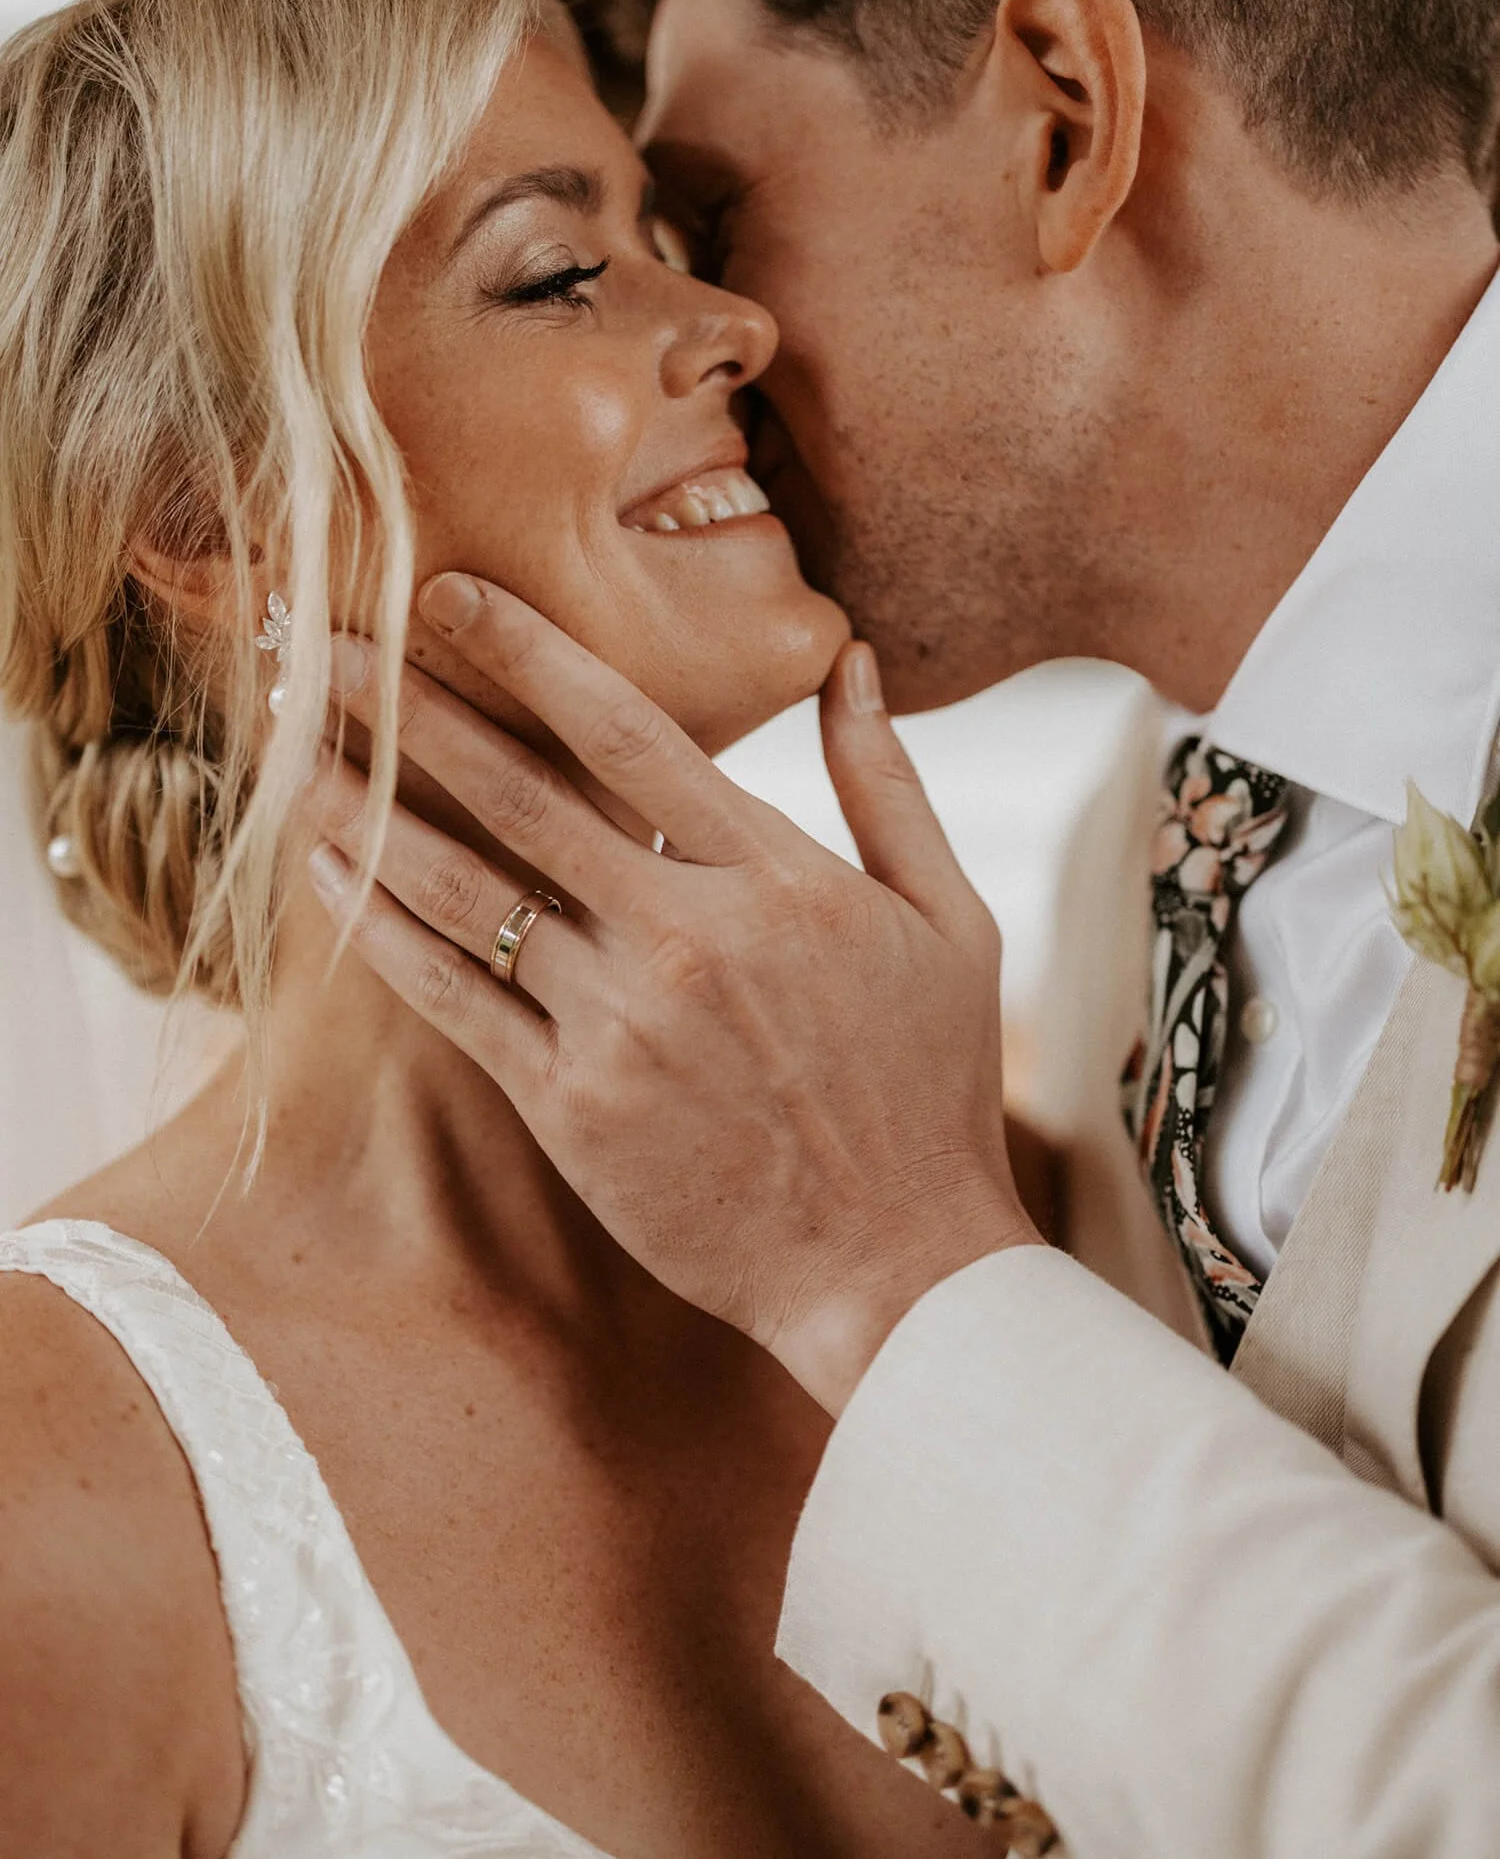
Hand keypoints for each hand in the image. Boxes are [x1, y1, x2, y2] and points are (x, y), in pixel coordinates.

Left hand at [306, 575, 1042, 1411]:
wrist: (896, 1266)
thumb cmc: (928, 1088)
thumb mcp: (949, 919)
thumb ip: (889, 782)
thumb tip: (854, 661)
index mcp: (772, 876)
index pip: (626, 733)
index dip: (527, 651)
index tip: (448, 592)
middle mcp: (683, 936)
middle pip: (517, 795)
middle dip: (409, 709)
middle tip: (320, 643)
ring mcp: (618, 1023)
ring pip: (463, 893)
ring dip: (366, 811)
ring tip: (290, 750)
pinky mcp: (570, 1106)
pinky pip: (456, 1001)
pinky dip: (382, 936)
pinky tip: (325, 880)